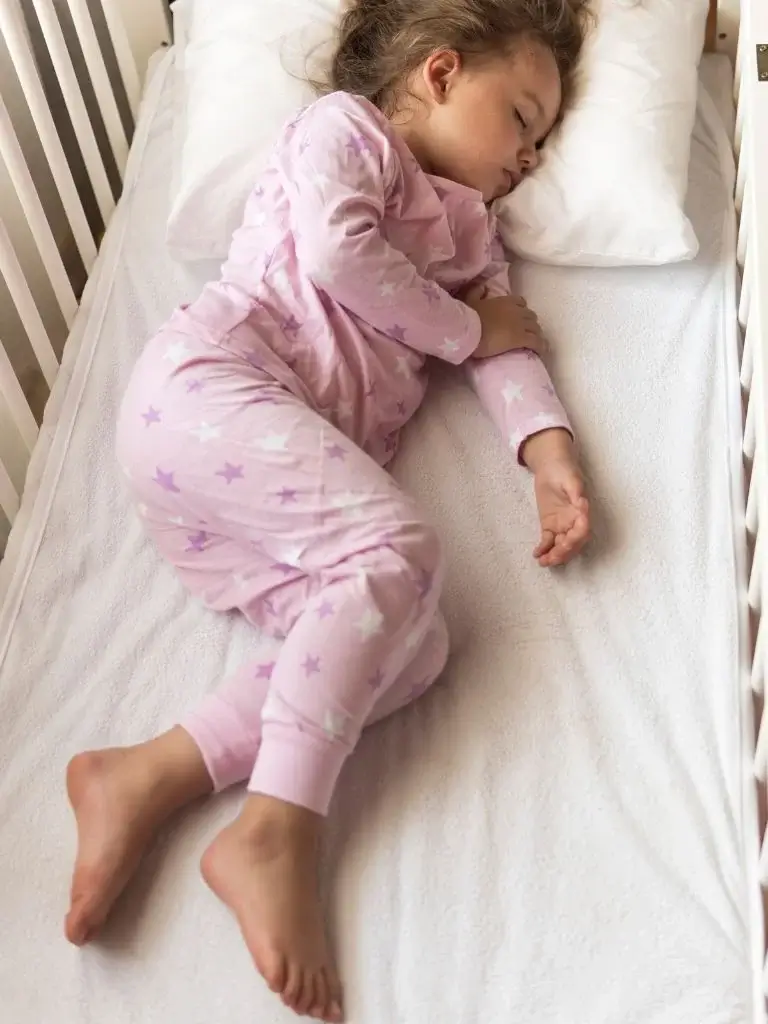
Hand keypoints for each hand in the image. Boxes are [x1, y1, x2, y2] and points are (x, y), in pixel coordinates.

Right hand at [461, 284, 545, 359]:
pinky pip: (536, 342)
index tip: (519, 316)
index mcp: (505, 301)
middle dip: (530, 323)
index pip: (521, 302)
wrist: (469, 331)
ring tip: (533, 343)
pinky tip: (539, 352)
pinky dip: (539, 346)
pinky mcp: (521, 339)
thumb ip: (477, 291)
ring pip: (536, 328)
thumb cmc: (469, 317)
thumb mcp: (470, 300)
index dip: (521, 309)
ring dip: (536, 335)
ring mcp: (520, 325)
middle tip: (526, 332)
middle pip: (531, 316)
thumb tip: (483, 287)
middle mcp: (517, 311)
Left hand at [524, 430, 589, 567]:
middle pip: (573, 542)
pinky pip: (548, 541)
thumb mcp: (571, 479)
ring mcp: (562, 525)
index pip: (583, 529)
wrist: (551, 465)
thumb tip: (582, 505)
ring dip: (554, 555)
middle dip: (564, 552)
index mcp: (582, 511)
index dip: (577, 536)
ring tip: (543, 562)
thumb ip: (576, 493)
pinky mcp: (550, 526)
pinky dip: (543, 549)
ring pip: (560, 545)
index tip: (568, 540)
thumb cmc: (564, 469)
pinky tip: (536, 554)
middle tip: (553, 558)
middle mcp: (574, 521)